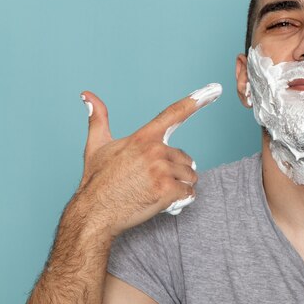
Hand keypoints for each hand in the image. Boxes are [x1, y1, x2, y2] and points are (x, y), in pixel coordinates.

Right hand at [77, 83, 221, 237]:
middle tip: (153, 182)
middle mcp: (155, 150)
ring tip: (156, 192)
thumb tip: (87, 95)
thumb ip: (98, 119)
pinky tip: (163, 203)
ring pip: (190, 177)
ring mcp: (161, 170)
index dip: (197, 100)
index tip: (215, 89)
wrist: (94, 213)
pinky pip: (189, 194)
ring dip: (179, 187)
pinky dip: (180, 201)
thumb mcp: (96, 145)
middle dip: (175, 172)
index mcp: (143, 137)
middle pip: (186, 159)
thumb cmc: (97, 181)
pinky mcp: (166, 190)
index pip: (175, 113)